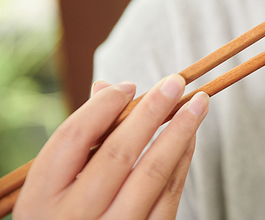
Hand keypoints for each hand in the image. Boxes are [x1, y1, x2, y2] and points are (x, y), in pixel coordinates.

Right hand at [13, 75, 208, 219]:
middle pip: (119, 152)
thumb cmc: (64, 212)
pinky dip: (182, 160)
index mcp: (42, 196)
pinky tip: (190, 136)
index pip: (74, 138)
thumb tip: (108, 88)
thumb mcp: (54, 184)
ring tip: (198, 103)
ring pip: (152, 172)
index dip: (103, 106)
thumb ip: (80, 139)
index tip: (129, 86)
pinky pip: (169, 195)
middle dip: (152, 111)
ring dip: (180, 131)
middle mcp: (75, 216)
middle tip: (175, 82)